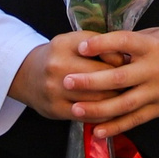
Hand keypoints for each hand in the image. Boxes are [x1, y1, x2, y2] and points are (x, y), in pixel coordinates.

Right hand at [6, 35, 129, 121]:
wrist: (27, 75)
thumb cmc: (59, 56)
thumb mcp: (74, 41)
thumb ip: (99, 45)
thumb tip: (126, 60)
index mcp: (66, 44)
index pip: (105, 52)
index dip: (121, 60)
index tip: (127, 64)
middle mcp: (58, 65)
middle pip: (103, 77)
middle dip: (122, 82)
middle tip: (132, 84)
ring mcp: (55, 89)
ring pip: (97, 99)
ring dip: (116, 100)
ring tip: (124, 98)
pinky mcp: (55, 109)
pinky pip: (88, 116)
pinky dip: (104, 116)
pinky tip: (111, 112)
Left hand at [61, 27, 158, 139]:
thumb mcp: (158, 34)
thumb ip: (132, 43)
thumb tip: (103, 46)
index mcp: (153, 46)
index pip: (124, 43)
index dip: (101, 45)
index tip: (81, 46)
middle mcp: (155, 70)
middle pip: (118, 78)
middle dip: (90, 81)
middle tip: (66, 80)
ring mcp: (158, 92)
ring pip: (124, 104)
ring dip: (98, 108)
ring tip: (75, 108)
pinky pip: (135, 120)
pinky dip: (116, 127)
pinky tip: (97, 130)